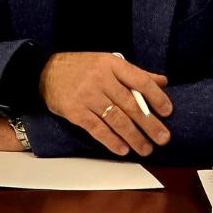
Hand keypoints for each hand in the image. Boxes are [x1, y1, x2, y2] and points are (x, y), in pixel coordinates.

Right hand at [40, 51, 171, 156]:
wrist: (45, 71)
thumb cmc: (81, 67)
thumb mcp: (107, 63)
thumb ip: (134, 73)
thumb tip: (163, 82)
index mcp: (111, 63)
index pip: (139, 79)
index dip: (155, 96)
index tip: (168, 111)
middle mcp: (100, 78)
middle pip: (130, 104)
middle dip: (149, 123)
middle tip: (164, 138)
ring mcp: (87, 95)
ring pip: (116, 119)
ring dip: (134, 137)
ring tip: (146, 149)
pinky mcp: (75, 111)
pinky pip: (97, 129)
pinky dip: (111, 141)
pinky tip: (123, 149)